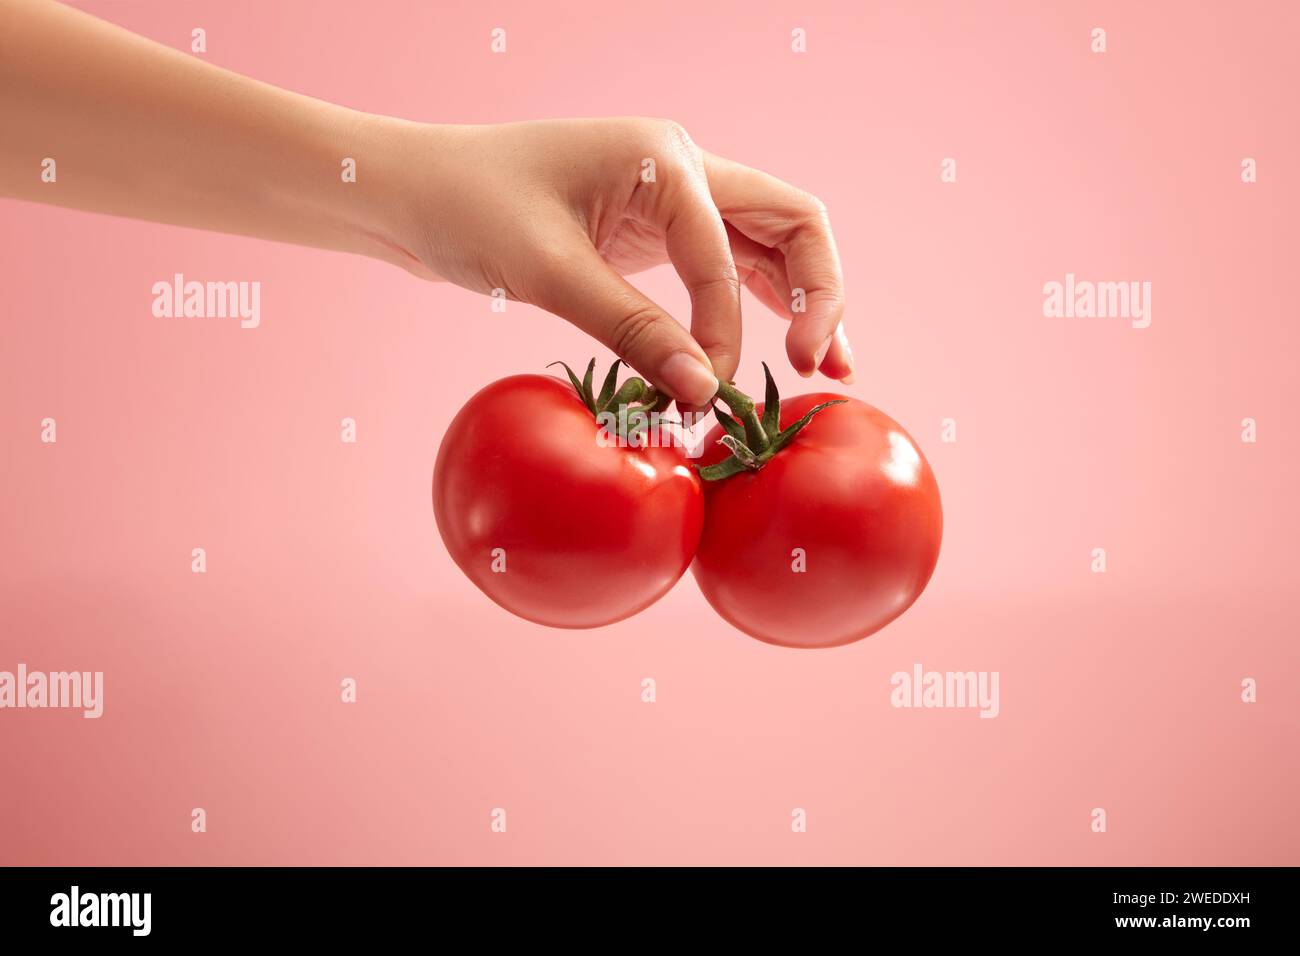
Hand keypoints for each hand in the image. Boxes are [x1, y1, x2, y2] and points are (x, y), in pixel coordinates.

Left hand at [368, 118, 853, 406]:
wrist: (412, 192)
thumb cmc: (468, 211)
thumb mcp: (550, 274)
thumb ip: (633, 331)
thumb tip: (704, 394)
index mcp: (664, 160)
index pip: (726, 258)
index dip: (724, 334)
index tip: (703, 397)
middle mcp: (681, 168)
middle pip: (790, 223)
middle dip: (820, 292)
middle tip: (824, 368)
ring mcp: (671, 197)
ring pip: (765, 243)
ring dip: (803, 297)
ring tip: (827, 365)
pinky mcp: (651, 229)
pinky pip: (725, 262)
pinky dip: (754, 301)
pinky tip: (775, 341)